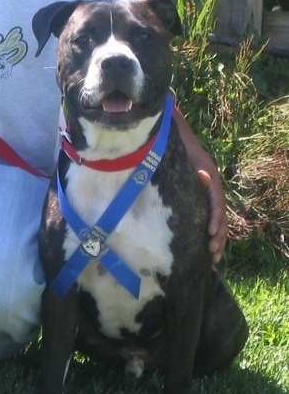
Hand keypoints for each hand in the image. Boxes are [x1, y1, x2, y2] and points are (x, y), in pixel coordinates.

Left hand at [173, 107, 227, 262]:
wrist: (173, 136)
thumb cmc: (177, 146)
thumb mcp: (185, 154)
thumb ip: (194, 167)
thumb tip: (205, 178)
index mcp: (210, 179)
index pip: (217, 203)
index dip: (216, 218)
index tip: (211, 233)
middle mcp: (211, 187)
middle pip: (220, 215)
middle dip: (219, 236)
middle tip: (212, 253)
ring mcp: (206, 193)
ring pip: (217, 219)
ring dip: (217, 238)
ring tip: (213, 257)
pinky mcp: (199, 197)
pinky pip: (207, 217)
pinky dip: (209, 232)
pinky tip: (205, 245)